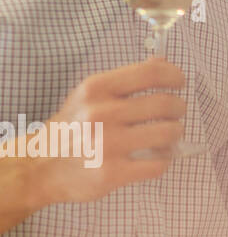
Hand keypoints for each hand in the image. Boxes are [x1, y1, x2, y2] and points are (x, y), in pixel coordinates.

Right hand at [28, 58, 186, 206]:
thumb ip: (126, 79)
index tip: (179, 83)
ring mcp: (106, 145)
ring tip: (167, 134)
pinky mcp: (111, 173)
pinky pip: (159, 164)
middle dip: (179, 108)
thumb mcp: (90, 95)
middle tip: (175, 113)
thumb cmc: (71, 127)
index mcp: (96, 88)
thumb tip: (163, 62)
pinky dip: (164, 159)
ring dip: (175, 133)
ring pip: (168, 133)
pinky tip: (155, 156)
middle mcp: (100, 114)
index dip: (175, 75)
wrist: (38, 167)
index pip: (152, 73)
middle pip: (166, 103)